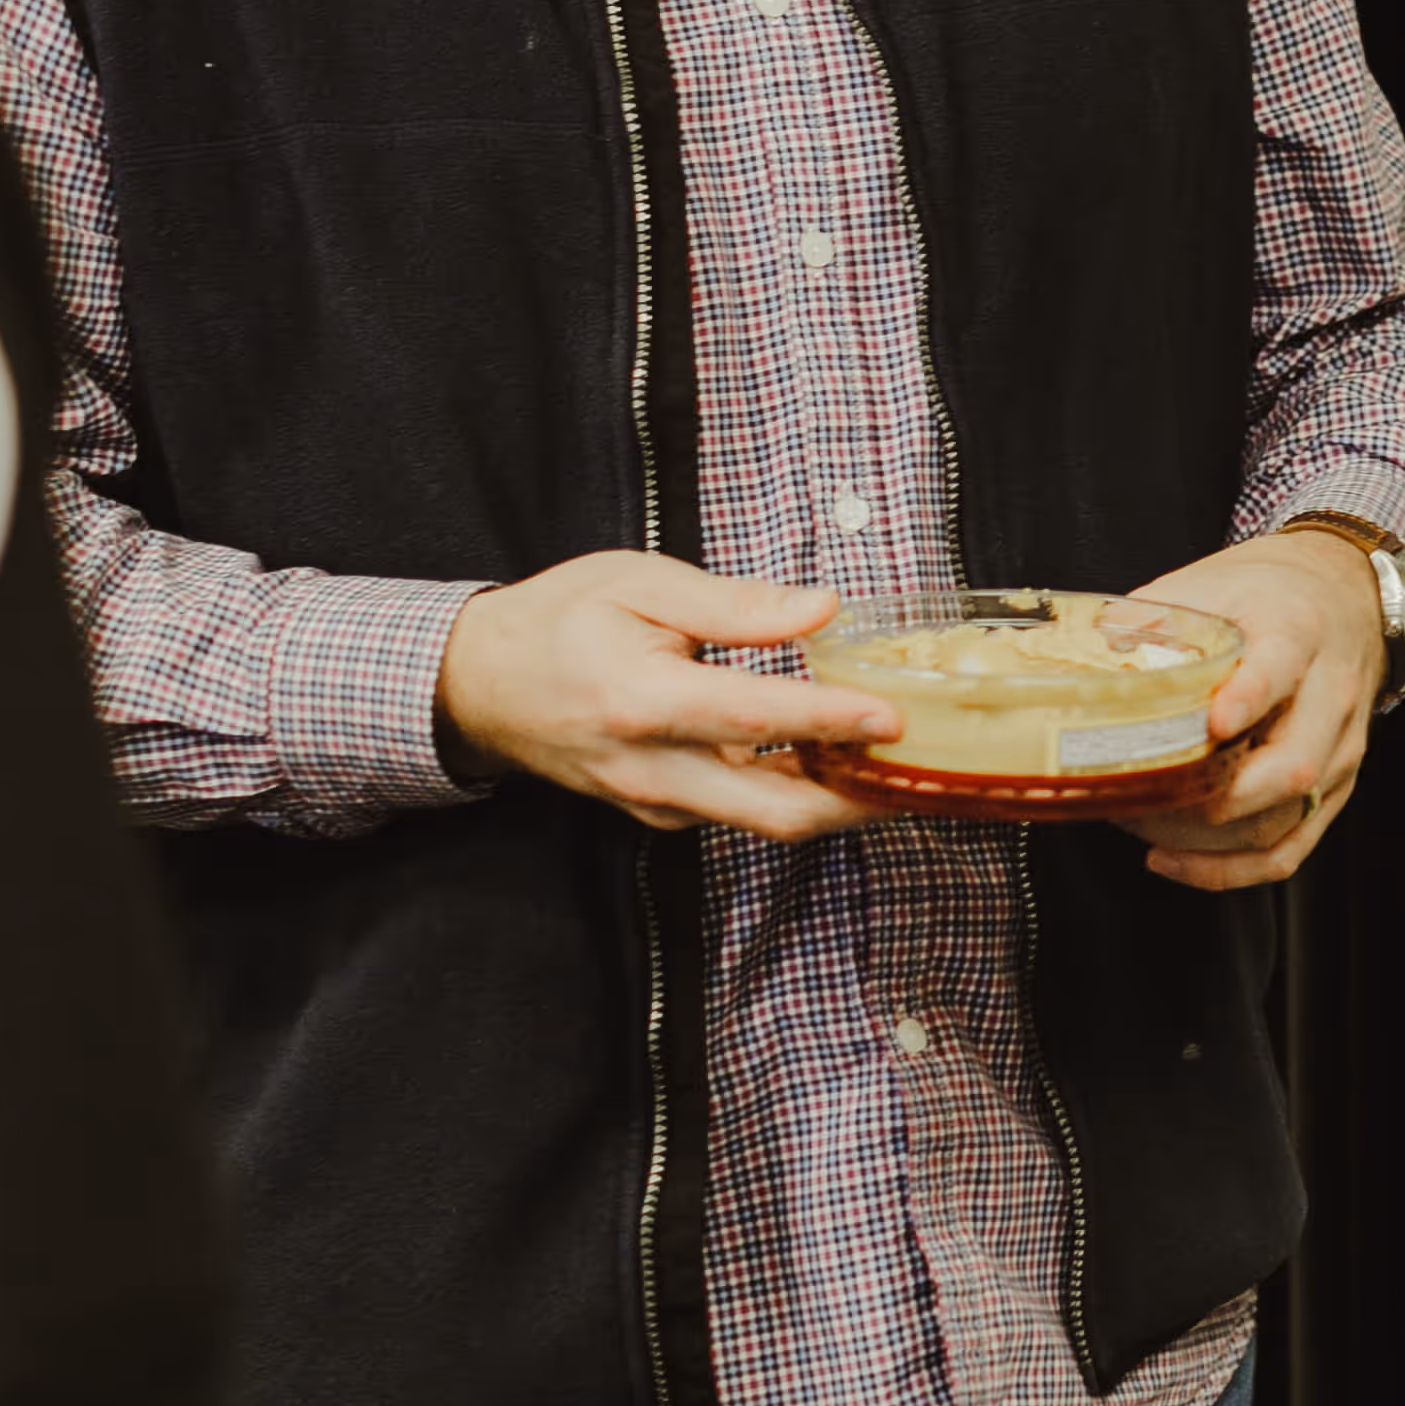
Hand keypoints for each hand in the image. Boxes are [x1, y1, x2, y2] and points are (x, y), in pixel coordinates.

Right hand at [435, 550, 903, 839]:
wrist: (481, 684)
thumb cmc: (560, 621)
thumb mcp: (640, 583)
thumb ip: (735, 604)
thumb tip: (822, 608)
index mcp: (643, 703)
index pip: (758, 720)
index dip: (834, 722)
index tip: (895, 717)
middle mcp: (651, 769)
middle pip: (776, 812)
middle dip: (858, 801)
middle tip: (922, 768)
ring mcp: (655, 802)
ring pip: (765, 822)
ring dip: (836, 801)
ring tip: (900, 763)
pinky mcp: (661, 814)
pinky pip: (741, 815)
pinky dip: (797, 794)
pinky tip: (838, 759)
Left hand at [1111, 526, 1384, 890]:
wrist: (1347, 594)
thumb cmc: (1273, 591)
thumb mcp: (1214, 579)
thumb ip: (1151, 616)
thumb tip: (1080, 653)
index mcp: (1298, 632)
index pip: (1281, 669)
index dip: (1247, 700)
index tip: (1211, 725)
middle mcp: (1330, 695)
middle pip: (1290, 767)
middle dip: (1213, 799)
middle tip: (1143, 799)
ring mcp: (1340, 748)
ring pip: (1288, 818)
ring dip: (1210, 841)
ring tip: (1144, 829)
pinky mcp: (1337, 785)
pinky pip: (1292, 847)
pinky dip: (1233, 870)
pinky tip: (1177, 861)